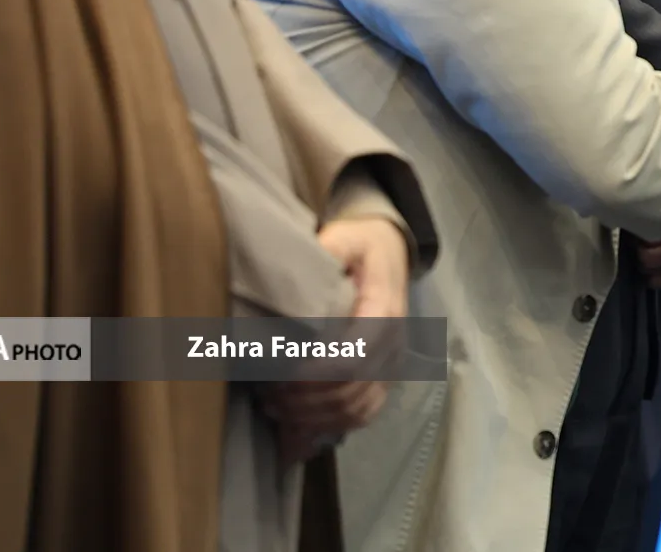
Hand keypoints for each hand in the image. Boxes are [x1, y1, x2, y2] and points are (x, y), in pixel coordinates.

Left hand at [265, 216, 409, 463]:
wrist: (390, 254)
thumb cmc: (362, 247)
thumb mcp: (346, 237)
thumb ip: (328, 251)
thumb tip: (297, 270)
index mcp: (385, 310)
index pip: (353, 356)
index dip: (314, 374)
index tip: (276, 375)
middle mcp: (394, 344)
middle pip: (351, 389)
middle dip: (305, 400)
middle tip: (266, 395)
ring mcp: (392, 364)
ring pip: (356, 408)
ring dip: (314, 416)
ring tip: (275, 408)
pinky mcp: (385, 377)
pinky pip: (364, 414)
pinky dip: (331, 424)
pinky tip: (300, 423)